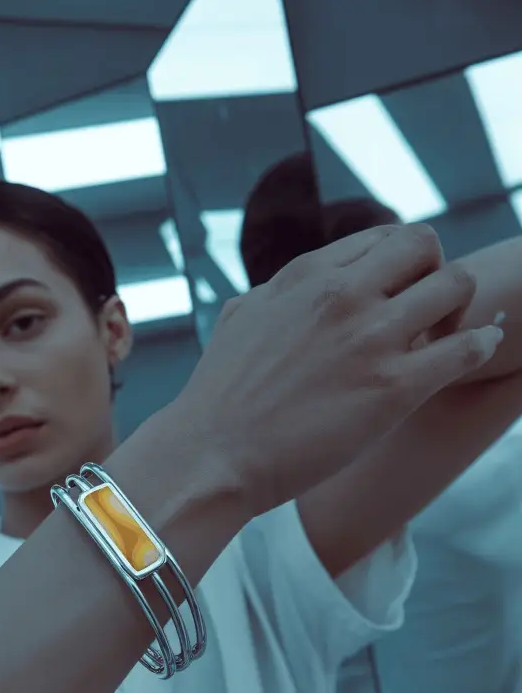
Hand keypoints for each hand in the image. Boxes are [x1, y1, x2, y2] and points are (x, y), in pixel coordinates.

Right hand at [180, 223, 502, 509]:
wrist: (212, 455)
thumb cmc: (219, 398)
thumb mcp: (240, 319)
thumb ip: (277, 295)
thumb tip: (290, 291)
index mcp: (306, 275)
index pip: (383, 237)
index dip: (400, 265)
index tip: (396, 296)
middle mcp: (342, 295)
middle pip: (426, 246)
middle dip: (434, 274)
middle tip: (425, 314)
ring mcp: (370, 339)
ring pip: (457, 285)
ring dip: (459, 310)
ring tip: (442, 340)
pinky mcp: (392, 389)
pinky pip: (465, 349)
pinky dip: (479, 346)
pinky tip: (476, 352)